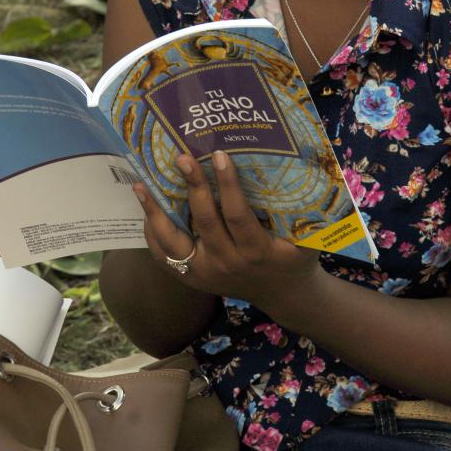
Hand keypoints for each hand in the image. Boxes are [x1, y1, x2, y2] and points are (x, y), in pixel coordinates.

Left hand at [134, 149, 321, 308]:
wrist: (284, 294)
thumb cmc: (295, 256)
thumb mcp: (308, 238)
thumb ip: (304, 212)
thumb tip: (301, 165)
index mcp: (256, 251)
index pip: (238, 214)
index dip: (228, 184)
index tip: (219, 155)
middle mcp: (227, 263)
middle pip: (205, 221)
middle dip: (194, 186)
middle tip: (182, 157)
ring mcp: (205, 273)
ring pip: (174, 242)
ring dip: (156, 212)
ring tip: (142, 184)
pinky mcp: (192, 278)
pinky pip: (164, 257)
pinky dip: (152, 233)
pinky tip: (145, 209)